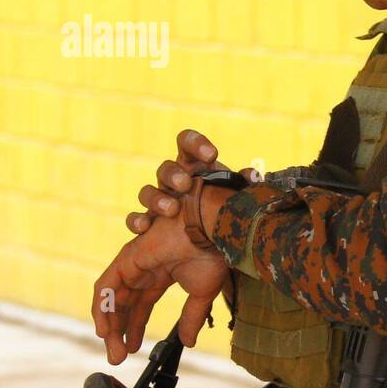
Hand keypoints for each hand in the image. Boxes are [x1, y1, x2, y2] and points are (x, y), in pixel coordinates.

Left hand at [92, 213, 228, 363]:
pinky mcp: (126, 260)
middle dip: (119, 332)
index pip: (141, 305)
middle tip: (119, 356)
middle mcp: (143, 269)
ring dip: (109, 325)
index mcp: (161, 274)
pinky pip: (105, 288)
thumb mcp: (202, 294)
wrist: (211, 228)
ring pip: (111, 299)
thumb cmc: (212, 252)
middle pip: (123, 305)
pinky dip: (102, 309)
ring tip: (113, 348)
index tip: (135, 349)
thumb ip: (191, 317)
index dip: (136, 327)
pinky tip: (105, 330)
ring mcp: (132, 264)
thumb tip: (189, 342)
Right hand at [126, 129, 258, 234]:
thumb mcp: (233, 198)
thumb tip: (252, 175)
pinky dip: (137, 221)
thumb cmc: (222, 211)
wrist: (209, 244)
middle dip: (174, 174)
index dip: (196, 143)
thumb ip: (242, 185)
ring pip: (147, 192)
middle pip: (166, 168)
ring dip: (157, 198)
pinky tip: (144, 227)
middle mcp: (172, 181)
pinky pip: (134, 219)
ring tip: (172, 209)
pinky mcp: (147, 223)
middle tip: (185, 184)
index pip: (187, 144)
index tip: (211, 155)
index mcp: (193, 167)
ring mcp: (158, 201)